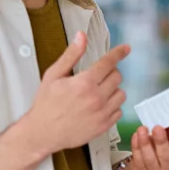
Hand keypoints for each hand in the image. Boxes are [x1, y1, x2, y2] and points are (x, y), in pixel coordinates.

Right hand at [26, 33, 129, 154]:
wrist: (43, 132)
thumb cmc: (46, 103)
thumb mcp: (54, 75)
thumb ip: (71, 55)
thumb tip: (81, 37)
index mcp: (84, 83)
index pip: (108, 63)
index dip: (118, 53)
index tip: (125, 49)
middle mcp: (96, 98)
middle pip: (117, 77)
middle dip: (110, 73)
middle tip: (98, 77)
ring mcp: (102, 113)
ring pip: (121, 94)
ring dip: (113, 90)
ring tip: (99, 92)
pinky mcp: (104, 126)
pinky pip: (119, 111)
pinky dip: (112, 107)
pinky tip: (100, 106)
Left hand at [124, 123, 168, 169]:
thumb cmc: (162, 153)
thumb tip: (168, 118)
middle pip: (166, 155)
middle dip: (161, 140)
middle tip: (157, 127)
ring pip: (149, 157)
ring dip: (145, 142)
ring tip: (142, 129)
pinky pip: (137, 158)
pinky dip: (136, 145)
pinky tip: (136, 136)